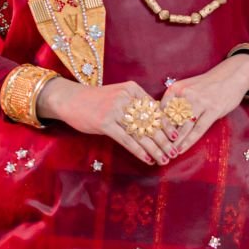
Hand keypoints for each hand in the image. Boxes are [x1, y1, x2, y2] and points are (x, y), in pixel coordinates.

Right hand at [38, 77, 177, 165]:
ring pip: (141, 133)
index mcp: (133, 89)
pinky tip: (148, 159)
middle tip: (174, 152)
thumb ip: (136, 104)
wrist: (70, 99)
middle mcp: (126, 97)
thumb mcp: (119, 95)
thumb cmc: (97, 100)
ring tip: (164, 159)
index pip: (155, 109)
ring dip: (155, 148)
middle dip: (165, 140)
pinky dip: (139, 151)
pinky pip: (127, 140)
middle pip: (150, 122)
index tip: (177, 137)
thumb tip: (158, 120)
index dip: (168, 125)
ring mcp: (115, 110)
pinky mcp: (105, 122)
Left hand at [159, 56, 248, 156]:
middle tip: (156, 151)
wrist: (231, 75)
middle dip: (163, 137)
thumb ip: (175, 102)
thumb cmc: (207, 85)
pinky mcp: (213, 110)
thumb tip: (162, 121)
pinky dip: (188, 141)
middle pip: (171, 120)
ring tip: (168, 154)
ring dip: (175, 143)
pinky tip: (182, 149)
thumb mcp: (187, 87)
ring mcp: (200, 102)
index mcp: (176, 88)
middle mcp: (186, 94)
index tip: (150, 139)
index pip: (161, 111)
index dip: (155, 126)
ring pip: (183, 127)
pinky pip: (198, 129)